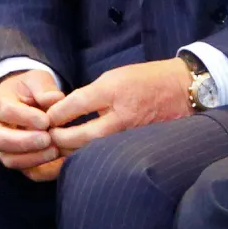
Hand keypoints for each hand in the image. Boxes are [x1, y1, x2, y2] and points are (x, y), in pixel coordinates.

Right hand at [0, 70, 65, 180]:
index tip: (46, 121)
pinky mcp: (17, 159)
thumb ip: (44, 88)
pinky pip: (24, 171)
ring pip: (10, 160)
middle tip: (47, 139)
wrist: (23, 98)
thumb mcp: (36, 79)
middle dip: (25, 142)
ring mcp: (3, 147)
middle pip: (1, 141)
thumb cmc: (31, 88)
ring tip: (54, 151)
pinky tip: (58, 164)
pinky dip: (41, 171)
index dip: (25, 118)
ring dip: (32, 158)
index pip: (7, 113)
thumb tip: (56, 100)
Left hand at [46, 58, 192, 153]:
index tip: (46, 116)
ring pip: (90, 150)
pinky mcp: (134, 144)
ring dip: (71, 149)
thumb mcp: (116, 75)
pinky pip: (104, 152)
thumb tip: (65, 110)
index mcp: (114, 91)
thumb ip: (91, 93)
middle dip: (58, 138)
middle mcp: (120, 115)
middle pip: (78, 137)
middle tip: (48, 135)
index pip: (75, 105)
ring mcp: (128, 133)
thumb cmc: (147, 78)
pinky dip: (89, 153)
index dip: (55, 113)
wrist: (182, 89)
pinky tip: (80, 150)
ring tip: (60, 145)